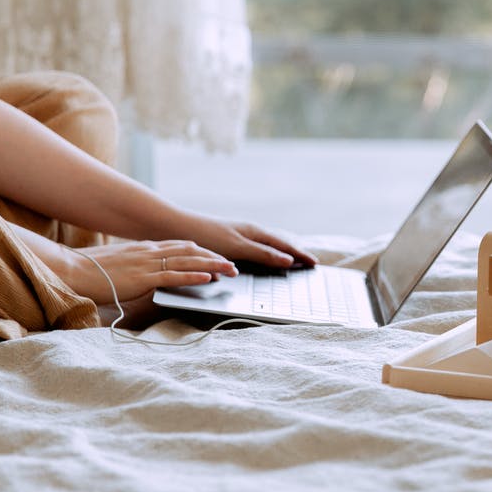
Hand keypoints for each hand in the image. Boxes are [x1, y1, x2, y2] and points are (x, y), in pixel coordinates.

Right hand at [64, 240, 236, 303]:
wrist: (72, 270)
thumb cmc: (91, 271)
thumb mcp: (120, 264)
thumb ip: (137, 267)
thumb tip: (147, 274)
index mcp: (145, 248)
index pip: (181, 246)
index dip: (202, 252)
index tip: (217, 256)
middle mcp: (150, 251)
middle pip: (190, 251)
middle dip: (214, 257)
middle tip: (233, 265)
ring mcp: (147, 264)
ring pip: (188, 261)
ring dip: (213, 265)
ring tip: (231, 270)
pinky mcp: (143, 278)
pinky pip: (174, 276)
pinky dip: (194, 275)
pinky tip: (209, 278)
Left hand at [185, 216, 319, 268]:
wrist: (175, 228)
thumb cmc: (205, 236)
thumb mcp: (237, 248)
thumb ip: (263, 254)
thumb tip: (289, 260)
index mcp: (255, 233)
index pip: (285, 246)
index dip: (300, 255)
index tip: (315, 264)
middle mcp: (249, 232)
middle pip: (279, 243)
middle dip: (295, 252)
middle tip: (310, 262)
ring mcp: (239, 236)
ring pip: (268, 245)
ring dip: (282, 253)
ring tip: (293, 260)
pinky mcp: (228, 242)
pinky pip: (257, 248)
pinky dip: (268, 254)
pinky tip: (263, 258)